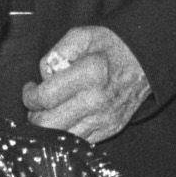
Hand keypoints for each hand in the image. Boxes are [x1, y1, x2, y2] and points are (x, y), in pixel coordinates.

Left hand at [21, 26, 150, 144]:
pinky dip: (66, 132)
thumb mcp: (83, 35)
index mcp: (90, 74)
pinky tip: (66, 118)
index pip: (45, 96)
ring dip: (48, 127)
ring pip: (61, 138)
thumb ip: (57, 52)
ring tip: (50, 112)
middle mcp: (97, 101)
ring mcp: (104, 120)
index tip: (30, 88)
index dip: (29, 96)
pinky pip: (78, 141)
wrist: (145, 62)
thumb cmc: (111, 47)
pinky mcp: (109, 130)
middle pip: (49, 124)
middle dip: (34, 116)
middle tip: (36, 104)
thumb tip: (44, 75)